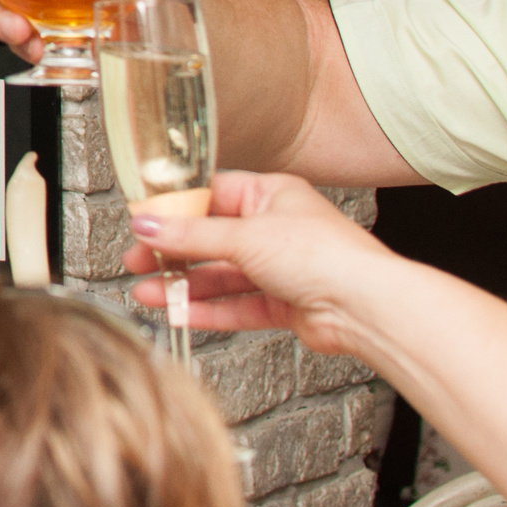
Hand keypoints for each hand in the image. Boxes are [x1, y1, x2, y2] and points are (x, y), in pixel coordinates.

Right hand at [122, 170, 393, 356]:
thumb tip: (148, 225)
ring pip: (220, 275)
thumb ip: (191, 235)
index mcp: (271, 194)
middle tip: (138, 260)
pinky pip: (236, 305)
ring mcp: (280, 268)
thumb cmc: (328, 257)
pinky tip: (180, 312)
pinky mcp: (283, 303)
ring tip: (149, 293)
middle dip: (173, 253)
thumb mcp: (245, 237)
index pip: (210, 196)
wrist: (368, 308)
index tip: (144, 222)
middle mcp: (276, 229)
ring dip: (184, 285)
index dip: (175, 210)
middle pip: (211, 239)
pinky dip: (208, 310)